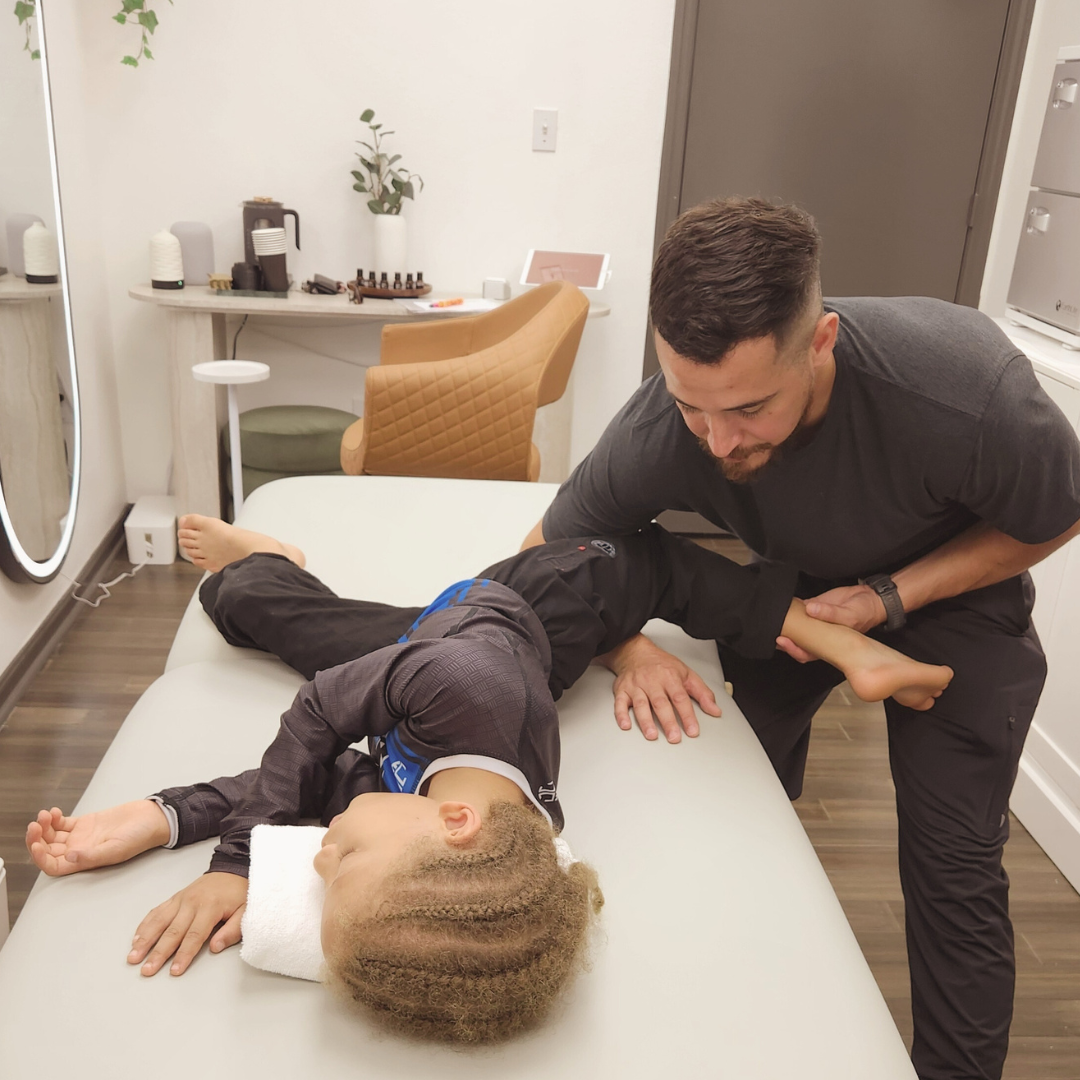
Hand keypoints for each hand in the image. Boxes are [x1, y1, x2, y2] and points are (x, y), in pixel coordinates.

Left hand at [25, 801, 170, 876]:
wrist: (152, 817)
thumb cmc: (140, 836)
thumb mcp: (118, 848)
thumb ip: (93, 855)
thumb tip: (69, 857)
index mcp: (85, 862)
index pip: (53, 866)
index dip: (40, 858)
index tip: (36, 844)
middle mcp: (80, 851)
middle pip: (48, 850)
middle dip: (37, 839)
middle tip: (35, 825)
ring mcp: (82, 836)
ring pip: (52, 836)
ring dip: (44, 827)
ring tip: (45, 815)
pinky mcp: (86, 823)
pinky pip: (62, 824)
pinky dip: (54, 818)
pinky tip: (54, 812)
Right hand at [128, 872, 247, 976]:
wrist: (232, 869)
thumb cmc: (239, 893)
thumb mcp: (246, 910)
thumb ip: (232, 930)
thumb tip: (215, 948)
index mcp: (210, 907)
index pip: (195, 935)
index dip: (184, 954)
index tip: (175, 970)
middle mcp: (192, 902)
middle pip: (173, 931)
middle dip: (159, 953)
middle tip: (147, 970)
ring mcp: (181, 899)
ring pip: (159, 921)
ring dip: (145, 940)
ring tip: (133, 957)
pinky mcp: (175, 898)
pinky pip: (157, 911)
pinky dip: (145, 925)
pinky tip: (136, 938)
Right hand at [598, 634, 720, 741]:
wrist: (635, 651)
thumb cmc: (662, 665)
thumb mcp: (686, 674)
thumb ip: (702, 693)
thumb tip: (715, 710)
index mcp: (670, 677)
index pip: (680, 698)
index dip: (687, 715)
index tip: (693, 730)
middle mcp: (652, 681)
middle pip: (660, 702)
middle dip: (667, 721)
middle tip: (674, 737)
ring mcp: (636, 686)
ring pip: (640, 704)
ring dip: (645, 720)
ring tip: (652, 735)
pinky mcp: (622, 690)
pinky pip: (619, 703)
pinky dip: (621, 714)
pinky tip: (626, 725)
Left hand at [776, 585, 887, 662]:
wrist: (869, 598)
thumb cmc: (864, 613)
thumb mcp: (850, 615)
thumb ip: (830, 614)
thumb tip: (810, 610)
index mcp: (828, 645)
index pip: (806, 653)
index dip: (793, 650)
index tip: (783, 641)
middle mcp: (818, 635)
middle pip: (796, 641)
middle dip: (783, 638)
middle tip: (773, 630)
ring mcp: (814, 621)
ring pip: (794, 626)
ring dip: (784, 623)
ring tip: (774, 617)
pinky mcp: (813, 606)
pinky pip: (798, 609)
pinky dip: (790, 607)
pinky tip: (784, 604)